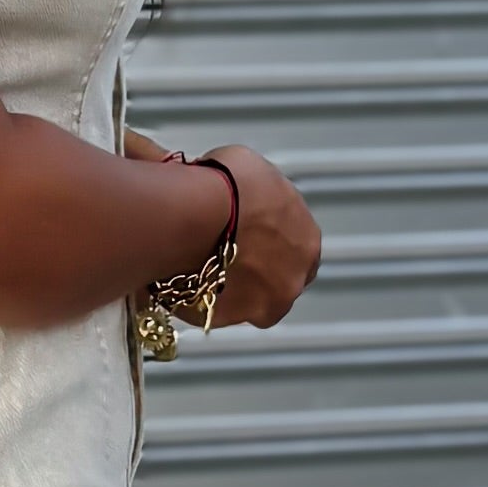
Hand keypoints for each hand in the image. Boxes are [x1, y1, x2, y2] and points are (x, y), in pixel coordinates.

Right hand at [183, 140, 321, 334]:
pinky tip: (179, 272)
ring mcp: (255, 306)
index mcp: (307, 243)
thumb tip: (237, 188)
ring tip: (197, 263)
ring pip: (243, 303)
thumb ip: (256, 191)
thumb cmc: (230, 185)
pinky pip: (206, 309)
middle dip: (254, 273)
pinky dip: (195, 295)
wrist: (196, 210)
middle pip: (275, 285)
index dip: (274, 245)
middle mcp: (289, 282)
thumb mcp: (255, 169)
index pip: (299, 253)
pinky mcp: (219, 317)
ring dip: (225, 288)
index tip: (253, 238)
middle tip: (225, 252)